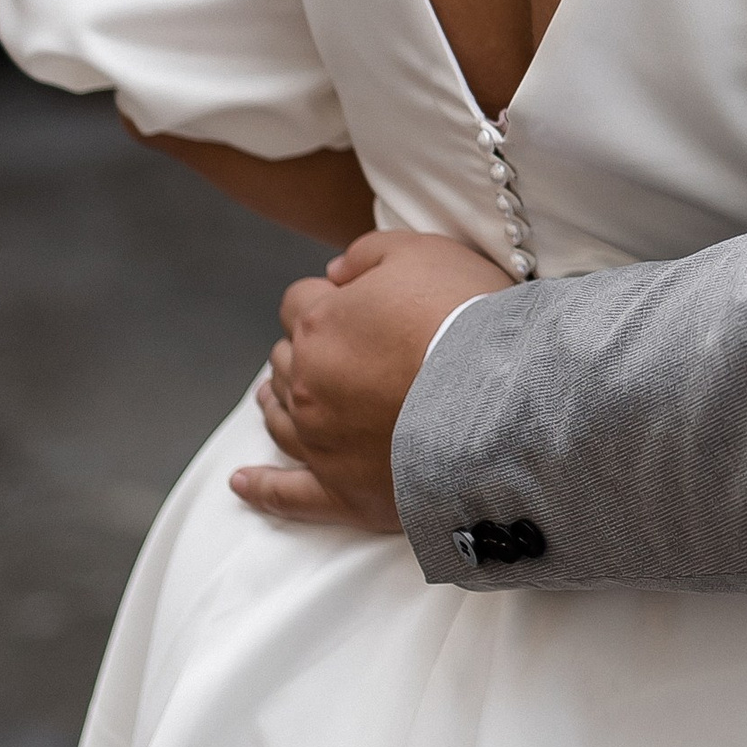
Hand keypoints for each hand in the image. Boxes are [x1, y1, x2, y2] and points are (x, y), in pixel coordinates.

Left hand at [231, 231, 511, 532]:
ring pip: (280, 417)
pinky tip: (241, 483)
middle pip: (287, 359)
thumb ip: (367, 253)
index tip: (357, 303)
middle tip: (346, 348)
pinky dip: (260, 488)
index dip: (326, 298)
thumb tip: (335, 272)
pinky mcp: (344, 491)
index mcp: (319, 324)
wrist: (505, 398)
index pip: (298, 301)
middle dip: (307, 349)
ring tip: (283, 396)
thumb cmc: (467, 318)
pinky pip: (287, 495)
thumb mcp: (422, 251)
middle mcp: (308, 384)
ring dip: (280, 400)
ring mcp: (321, 442)